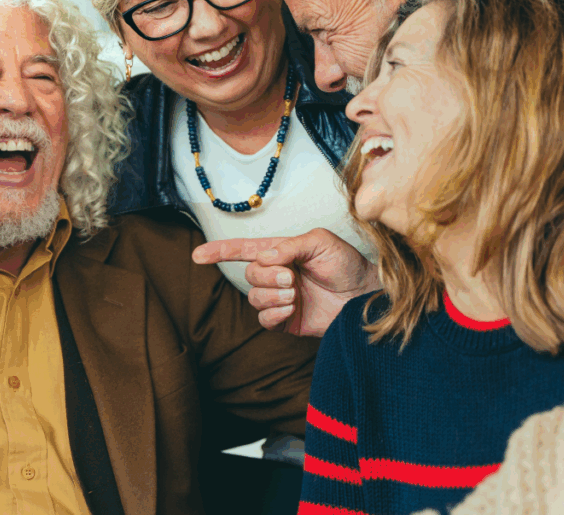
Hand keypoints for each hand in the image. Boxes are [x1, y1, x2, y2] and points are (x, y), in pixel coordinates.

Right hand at [192, 229, 378, 336]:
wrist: (366, 296)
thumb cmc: (348, 265)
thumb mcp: (321, 242)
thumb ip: (290, 246)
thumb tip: (265, 257)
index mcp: (281, 253)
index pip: (243, 250)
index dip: (219, 251)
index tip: (198, 255)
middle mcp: (277, 276)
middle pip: (249, 275)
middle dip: (267, 276)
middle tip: (291, 278)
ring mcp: (281, 299)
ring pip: (255, 298)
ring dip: (272, 296)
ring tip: (295, 294)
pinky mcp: (287, 321)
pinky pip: (264, 320)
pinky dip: (274, 313)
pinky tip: (291, 308)